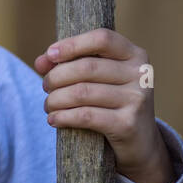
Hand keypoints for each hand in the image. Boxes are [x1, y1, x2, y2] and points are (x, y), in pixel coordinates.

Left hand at [34, 29, 174, 182]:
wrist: (140, 143)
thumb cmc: (111, 104)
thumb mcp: (97, 80)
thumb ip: (69, 64)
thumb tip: (41, 61)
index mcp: (135, 55)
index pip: (102, 39)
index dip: (71, 45)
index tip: (49, 55)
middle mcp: (141, 74)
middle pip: (86, 67)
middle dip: (55, 77)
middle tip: (46, 87)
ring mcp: (137, 99)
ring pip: (81, 92)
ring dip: (55, 99)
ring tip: (48, 105)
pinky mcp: (128, 124)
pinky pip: (84, 115)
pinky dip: (62, 117)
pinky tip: (53, 119)